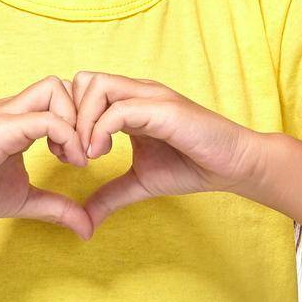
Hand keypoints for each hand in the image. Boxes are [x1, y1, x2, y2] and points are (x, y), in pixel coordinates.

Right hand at [0, 75, 95, 239]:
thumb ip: (58, 207)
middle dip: (82, 115)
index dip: (80, 121)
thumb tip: (88, 228)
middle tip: (82, 152)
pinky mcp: (1, 128)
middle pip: (61, 84)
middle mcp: (12, 109)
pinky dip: (67, 137)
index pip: (60, 96)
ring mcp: (5, 114)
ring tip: (72, 157)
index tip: (81, 157)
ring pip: (55, 89)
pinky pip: (46, 119)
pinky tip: (67, 162)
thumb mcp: (27, 200)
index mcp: (18, 118)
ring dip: (75, 122)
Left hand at [71, 71, 265, 228]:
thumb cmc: (191, 166)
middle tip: (73, 154)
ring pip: (97, 86)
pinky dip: (100, 131)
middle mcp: (137, 92)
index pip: (82, 90)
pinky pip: (119, 109)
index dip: (68, 119)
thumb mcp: (140, 182)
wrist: (234, 165)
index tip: (69, 155)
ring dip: (82, 122)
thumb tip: (84, 220)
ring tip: (87, 155)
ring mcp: (150, 96)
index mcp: (129, 102)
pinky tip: (100, 154)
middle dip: (69, 116)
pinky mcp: (163, 109)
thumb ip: (110, 195)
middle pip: (83, 80)